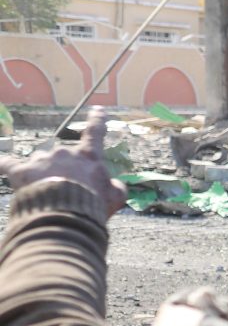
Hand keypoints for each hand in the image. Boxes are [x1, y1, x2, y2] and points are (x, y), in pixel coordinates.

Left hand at [0, 107, 125, 217]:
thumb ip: (117, 187)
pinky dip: (4, 165)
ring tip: (47, 197)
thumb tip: (114, 184)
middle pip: (63, 157)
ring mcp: (41, 160)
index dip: (97, 121)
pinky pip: (8, 164)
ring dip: (44, 176)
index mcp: (88, 157)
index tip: (98, 110)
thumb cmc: (92, 205)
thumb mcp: (115, 198)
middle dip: (65, 172)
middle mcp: (64, 152)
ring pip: (41, 164)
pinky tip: (0, 165)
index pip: (95, 134)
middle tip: (69, 194)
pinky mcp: (20, 170)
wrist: (63, 215)